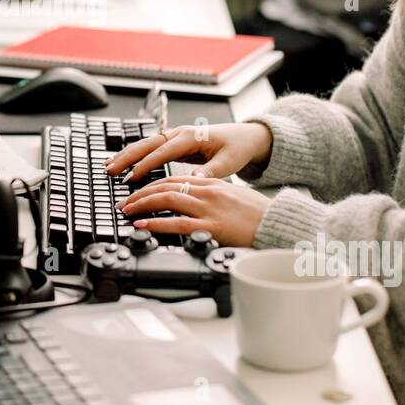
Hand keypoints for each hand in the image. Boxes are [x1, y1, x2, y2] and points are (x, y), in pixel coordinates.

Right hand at [104, 121, 272, 180]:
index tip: (133, 177)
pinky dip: (135, 156)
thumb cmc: (237, 147)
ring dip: (126, 155)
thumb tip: (194, 181)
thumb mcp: (228, 161)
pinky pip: (150, 149)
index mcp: (191, 136)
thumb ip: (210, 172)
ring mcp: (175, 137)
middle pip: (147, 144)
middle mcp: (179, 134)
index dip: (147, 164)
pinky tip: (123, 164)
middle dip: (127, 157)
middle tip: (110, 170)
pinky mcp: (174, 144)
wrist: (245, 137)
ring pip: (145, 145)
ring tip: (109, 167)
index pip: (163, 151)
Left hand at [119, 174, 268, 246]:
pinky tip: (143, 224)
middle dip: (141, 192)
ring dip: (142, 204)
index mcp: (213, 183)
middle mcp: (208, 192)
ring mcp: (209, 209)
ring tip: (128, 210)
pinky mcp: (212, 227)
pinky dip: (156, 222)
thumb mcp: (234, 196)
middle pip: (166, 186)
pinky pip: (177, 223)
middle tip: (125, 201)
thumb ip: (213, 195)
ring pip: (168, 199)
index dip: (153, 183)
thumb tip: (195, 201)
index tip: (139, 190)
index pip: (175, 178)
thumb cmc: (260, 214)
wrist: (279, 224)